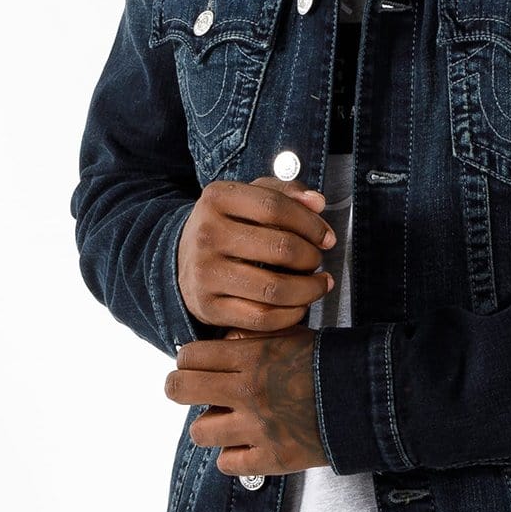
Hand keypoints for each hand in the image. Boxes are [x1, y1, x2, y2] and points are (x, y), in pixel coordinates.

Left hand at [166, 328, 327, 475]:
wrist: (371, 398)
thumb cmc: (331, 363)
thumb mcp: (291, 337)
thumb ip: (252, 340)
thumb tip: (220, 343)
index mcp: (252, 357)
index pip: (190, 356)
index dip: (188, 360)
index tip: (195, 365)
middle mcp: (248, 392)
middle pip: (179, 389)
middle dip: (181, 388)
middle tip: (193, 391)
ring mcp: (258, 428)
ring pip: (199, 431)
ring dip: (211, 426)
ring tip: (229, 422)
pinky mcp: (272, 458)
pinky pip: (227, 463)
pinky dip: (234, 456)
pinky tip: (248, 445)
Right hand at [177, 175, 335, 332]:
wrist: (184, 259)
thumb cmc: (227, 225)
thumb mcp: (248, 198)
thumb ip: (286, 193)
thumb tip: (317, 203)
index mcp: (217, 198)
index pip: (275, 207)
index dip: (310, 224)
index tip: (326, 237)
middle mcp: (207, 234)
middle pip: (280, 248)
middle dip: (311, 257)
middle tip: (317, 260)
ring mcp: (205, 273)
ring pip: (275, 288)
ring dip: (308, 290)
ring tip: (317, 284)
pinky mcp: (208, 307)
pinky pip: (262, 318)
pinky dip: (290, 315)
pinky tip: (299, 305)